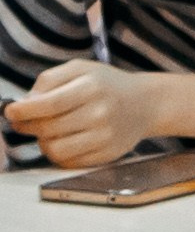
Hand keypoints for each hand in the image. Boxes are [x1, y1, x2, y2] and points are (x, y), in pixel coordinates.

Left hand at [5, 61, 194, 164]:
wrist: (144, 104)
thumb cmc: (107, 84)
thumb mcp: (79, 69)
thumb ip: (50, 80)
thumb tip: (25, 102)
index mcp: (91, 88)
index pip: (50, 103)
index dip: (24, 110)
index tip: (11, 111)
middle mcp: (100, 114)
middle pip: (49, 128)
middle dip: (28, 126)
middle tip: (22, 121)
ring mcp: (105, 138)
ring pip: (56, 149)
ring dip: (42, 142)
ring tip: (45, 132)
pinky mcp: (107, 155)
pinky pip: (70, 162)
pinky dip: (58, 154)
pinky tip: (61, 141)